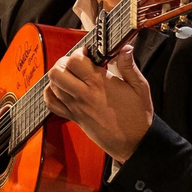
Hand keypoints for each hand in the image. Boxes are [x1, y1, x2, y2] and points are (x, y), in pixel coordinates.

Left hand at [44, 46, 153, 161]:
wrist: (135, 143)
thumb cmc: (138, 115)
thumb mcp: (140, 87)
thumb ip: (129, 65)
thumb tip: (125, 48)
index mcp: (99, 83)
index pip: (75, 60)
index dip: (79, 52)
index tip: (87, 53)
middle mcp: (83, 94)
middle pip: (57, 72)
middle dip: (63, 62)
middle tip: (75, 63)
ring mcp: (76, 107)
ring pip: (52, 86)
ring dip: (58, 76)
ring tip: (71, 75)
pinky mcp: (73, 118)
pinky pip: (52, 104)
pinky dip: (52, 94)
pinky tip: (62, 90)